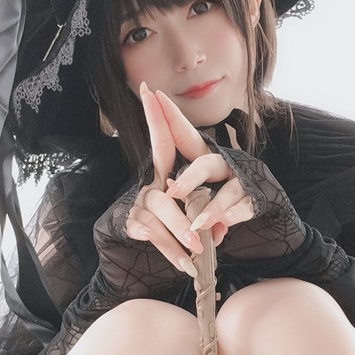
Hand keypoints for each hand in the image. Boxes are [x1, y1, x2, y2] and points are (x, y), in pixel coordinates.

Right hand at [92, 82, 234, 295]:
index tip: (148, 89)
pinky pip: (153, 234)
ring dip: (179, 232)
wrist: (136, 253)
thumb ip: (209, 213)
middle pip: (166, 188)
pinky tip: (185, 265)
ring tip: (197, 252)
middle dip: (184, 201)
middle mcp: (150, 184)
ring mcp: (139, 204)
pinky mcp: (132, 223)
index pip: (163, 142)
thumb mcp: (197, 215)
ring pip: (159, 211)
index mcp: (166, 174)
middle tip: (198, 229)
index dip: (156, 117)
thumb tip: (222, 227)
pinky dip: (172, 251)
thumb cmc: (176, 226)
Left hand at [156, 93, 307, 264]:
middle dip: (190, 178)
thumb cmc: (215, 198)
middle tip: (172, 193)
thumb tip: (168, 187)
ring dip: (213, 207)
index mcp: (205, 157)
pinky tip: (223, 225)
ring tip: (198, 223)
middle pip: (207, 164)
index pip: (185, 134)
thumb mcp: (196, 191)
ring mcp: (243, 181)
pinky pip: (246, 207)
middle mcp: (225, 164)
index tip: (152, 93)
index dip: (170, 115)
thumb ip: (184, 189)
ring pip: (229, 190)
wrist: (261, 207)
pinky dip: (234, 216)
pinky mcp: (257, 199)